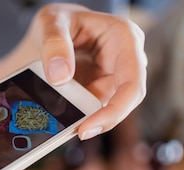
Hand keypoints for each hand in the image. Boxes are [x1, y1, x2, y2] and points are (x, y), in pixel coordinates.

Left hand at [27, 3, 146, 139]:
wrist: (50, 33)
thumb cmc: (58, 22)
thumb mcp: (51, 22)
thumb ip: (54, 44)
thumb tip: (60, 76)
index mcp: (124, 38)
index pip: (132, 82)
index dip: (115, 110)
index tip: (87, 128)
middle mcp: (125, 61)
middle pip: (124, 102)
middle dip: (100, 120)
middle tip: (76, 133)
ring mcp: (113, 80)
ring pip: (105, 110)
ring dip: (82, 118)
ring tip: (56, 119)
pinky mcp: (99, 93)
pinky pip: (90, 112)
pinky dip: (74, 118)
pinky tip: (57, 120)